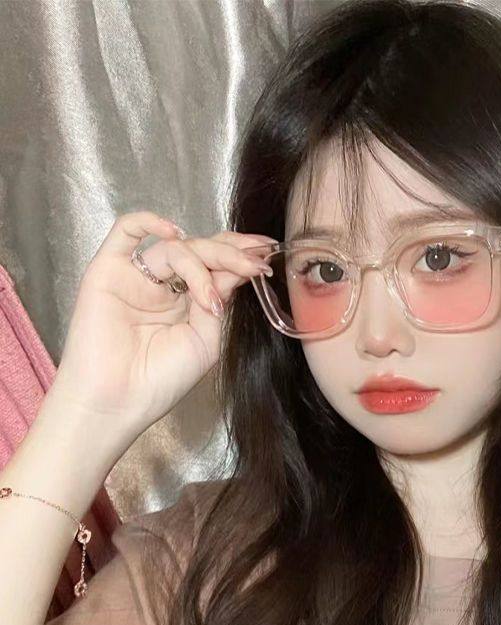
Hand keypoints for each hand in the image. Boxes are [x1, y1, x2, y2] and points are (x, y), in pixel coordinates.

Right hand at [48, 210, 273, 438]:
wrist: (119, 401)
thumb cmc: (161, 380)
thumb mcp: (207, 338)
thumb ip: (220, 299)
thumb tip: (240, 267)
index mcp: (189, 300)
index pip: (218, 264)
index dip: (242, 256)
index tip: (268, 256)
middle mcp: (165, 285)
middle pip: (201, 250)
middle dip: (231, 255)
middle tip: (254, 265)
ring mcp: (137, 276)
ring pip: (175, 247)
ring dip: (201, 264)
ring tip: (210, 298)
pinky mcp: (108, 271)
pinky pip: (125, 231)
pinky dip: (149, 222)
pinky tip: (173, 233)